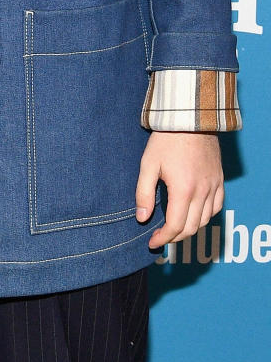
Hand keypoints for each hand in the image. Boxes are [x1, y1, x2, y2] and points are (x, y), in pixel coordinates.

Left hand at [135, 131, 223, 247]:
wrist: (190, 119)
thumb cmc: (166, 140)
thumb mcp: (148, 164)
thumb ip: (144, 193)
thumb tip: (142, 218)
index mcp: (183, 190)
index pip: (175, 226)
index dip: (163, 238)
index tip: (152, 243)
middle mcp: (202, 192)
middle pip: (191, 227)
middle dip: (174, 237)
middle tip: (160, 238)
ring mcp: (214, 186)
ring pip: (205, 220)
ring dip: (190, 229)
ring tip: (174, 229)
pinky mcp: (220, 180)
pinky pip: (217, 207)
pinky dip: (205, 216)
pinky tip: (194, 214)